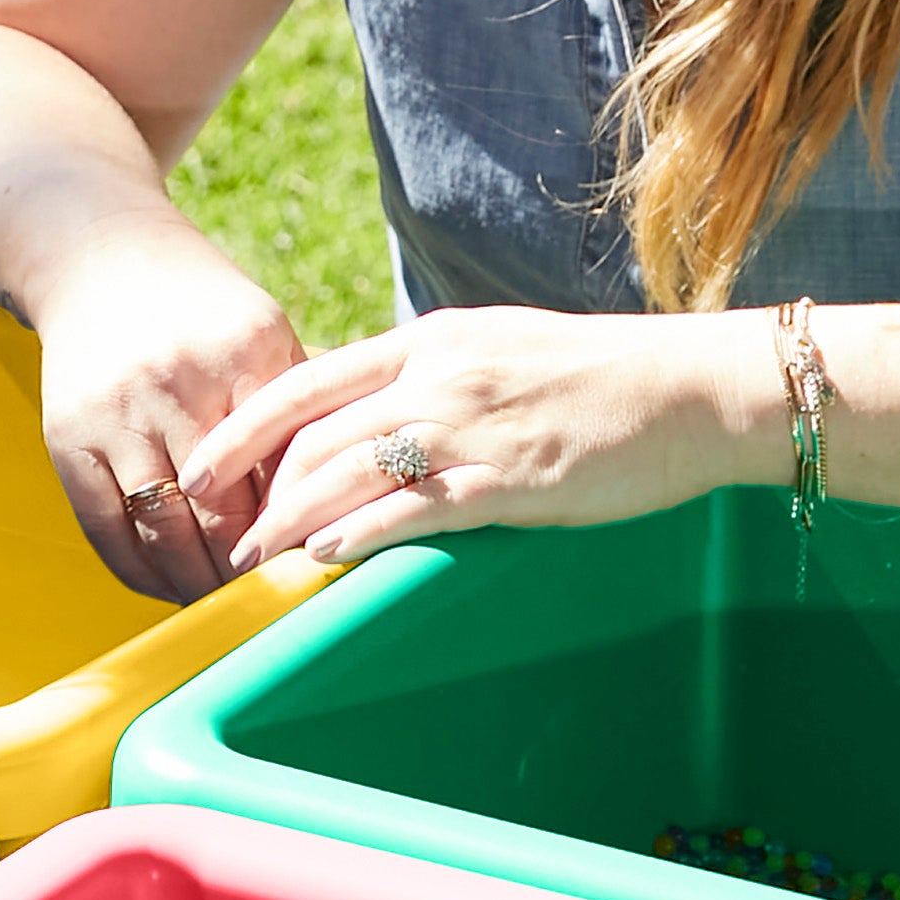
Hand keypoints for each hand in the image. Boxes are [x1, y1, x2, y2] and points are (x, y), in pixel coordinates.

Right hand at [30, 228, 309, 603]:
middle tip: (276, 606)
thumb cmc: (201, 309)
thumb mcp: (262, 334)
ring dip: (196, 585)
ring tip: (224, 608)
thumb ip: (302, 409)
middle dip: (251, 572)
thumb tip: (353, 496)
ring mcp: (117, 413)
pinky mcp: (68, 438)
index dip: (301, 533)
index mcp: (245, 353)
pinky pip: (105, 530)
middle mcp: (178, 383)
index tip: (318, 572)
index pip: (284, 471)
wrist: (98, 257)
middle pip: (224, 512)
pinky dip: (139, 573)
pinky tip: (167, 587)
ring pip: (165, 530)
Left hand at [205, 308, 774, 568]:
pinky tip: (325, 556)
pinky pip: (417, 507)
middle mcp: (440, 374)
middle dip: (256, 486)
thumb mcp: (498, 351)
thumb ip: (432, 377)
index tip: (204, 462)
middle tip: (218, 530)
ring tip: (253, 559)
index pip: (309, 379)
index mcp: (431, 340)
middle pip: (317, 432)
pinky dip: (362, 531)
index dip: (245, 424)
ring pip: (352, 470)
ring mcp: (474, 425)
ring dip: (291, 520)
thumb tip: (373, 415)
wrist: (695, 388)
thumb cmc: (602, 378)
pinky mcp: (512, 477)